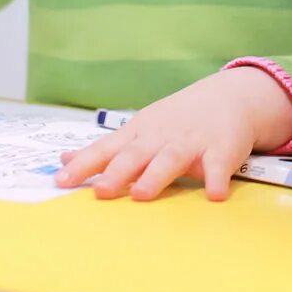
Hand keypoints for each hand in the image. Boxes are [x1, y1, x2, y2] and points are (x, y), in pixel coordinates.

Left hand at [54, 67, 291, 200]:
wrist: (230, 96)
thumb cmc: (176, 120)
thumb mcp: (138, 129)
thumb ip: (105, 150)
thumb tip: (64, 162)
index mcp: (138, 135)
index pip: (106, 150)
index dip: (84, 166)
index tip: (61, 182)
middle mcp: (160, 137)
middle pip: (135, 155)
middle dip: (117, 172)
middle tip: (100, 191)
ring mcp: (191, 142)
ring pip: (170, 159)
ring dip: (156, 176)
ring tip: (141, 194)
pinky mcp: (221, 150)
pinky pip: (218, 166)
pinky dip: (216, 179)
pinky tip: (214, 195)